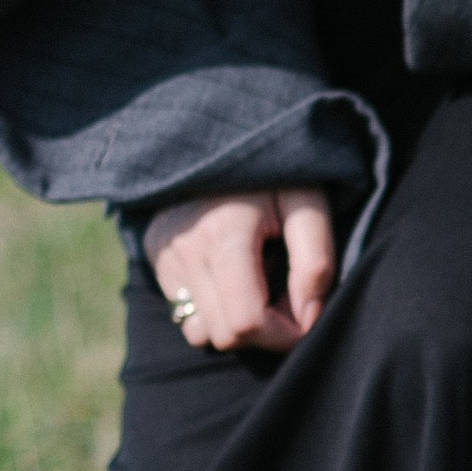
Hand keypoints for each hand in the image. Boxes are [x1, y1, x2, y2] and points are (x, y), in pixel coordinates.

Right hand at [143, 185, 337, 352]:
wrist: (221, 135)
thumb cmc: (275, 173)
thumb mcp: (308, 204)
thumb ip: (316, 261)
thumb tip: (308, 318)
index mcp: (225, 236)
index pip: (247, 323)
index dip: (282, 335)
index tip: (304, 316)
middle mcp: (186, 250)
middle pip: (224, 335)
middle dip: (264, 333)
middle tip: (287, 301)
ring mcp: (165, 255)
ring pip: (200, 333)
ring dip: (236, 325)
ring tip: (260, 287)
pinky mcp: (155, 258)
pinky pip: (184, 314)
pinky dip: (213, 312)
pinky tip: (233, 279)